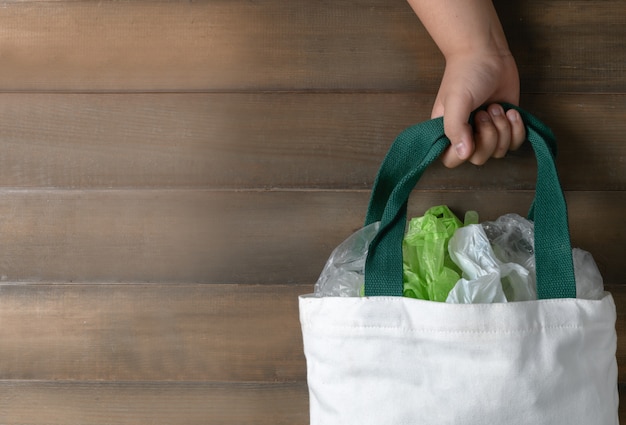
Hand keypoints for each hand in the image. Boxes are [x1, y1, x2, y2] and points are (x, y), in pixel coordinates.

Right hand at [432, 50, 525, 167]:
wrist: (487, 53)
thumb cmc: (466, 74)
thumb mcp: (456, 101)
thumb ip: (455, 128)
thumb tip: (463, 154)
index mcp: (448, 131)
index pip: (451, 159)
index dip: (463, 153)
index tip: (470, 130)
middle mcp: (467, 135)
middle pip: (479, 158)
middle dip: (488, 136)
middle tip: (485, 112)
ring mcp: (487, 131)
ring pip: (499, 152)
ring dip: (503, 129)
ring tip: (497, 107)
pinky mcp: (505, 124)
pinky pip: (515, 143)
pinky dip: (517, 129)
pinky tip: (511, 111)